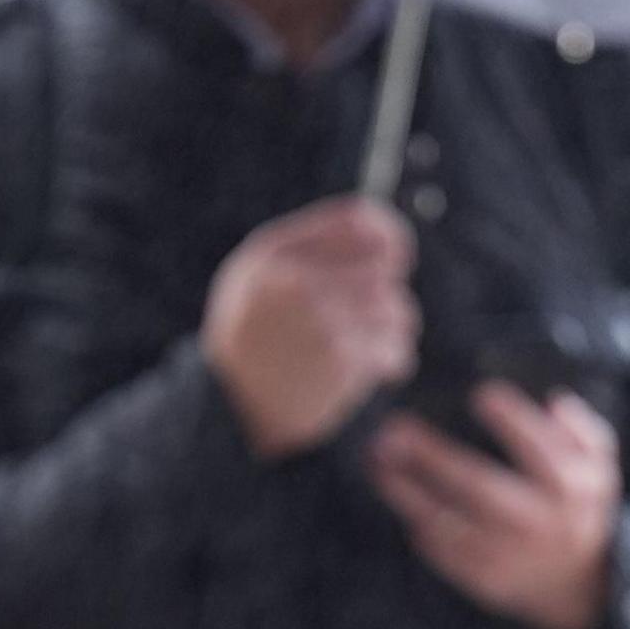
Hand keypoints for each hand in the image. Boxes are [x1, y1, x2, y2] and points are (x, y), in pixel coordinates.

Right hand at [202, 197, 418, 456]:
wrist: (233, 409)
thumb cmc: (251, 341)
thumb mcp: (255, 280)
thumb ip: (306, 251)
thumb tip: (384, 236)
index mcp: (275, 253)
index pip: (357, 219)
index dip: (389, 234)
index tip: (396, 258)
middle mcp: (297, 279)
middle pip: (383, 267)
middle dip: (388, 294)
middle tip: (375, 317)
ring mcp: (321, 318)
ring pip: (396, 308)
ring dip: (392, 330)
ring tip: (367, 346)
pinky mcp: (341, 358)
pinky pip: (395, 347)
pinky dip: (393, 360)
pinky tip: (374, 369)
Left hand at [366, 384, 620, 628]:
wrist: (576, 584)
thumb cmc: (575, 507)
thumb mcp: (598, 468)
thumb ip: (583, 431)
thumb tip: (555, 401)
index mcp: (572, 491)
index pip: (543, 452)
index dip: (515, 422)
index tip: (481, 394)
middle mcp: (541, 525)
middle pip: (481, 488)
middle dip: (434, 457)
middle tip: (395, 428)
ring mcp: (510, 556)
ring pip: (450, 524)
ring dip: (408, 492)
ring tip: (378, 461)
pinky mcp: (485, 579)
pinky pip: (443, 551)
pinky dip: (417, 523)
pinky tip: (397, 493)